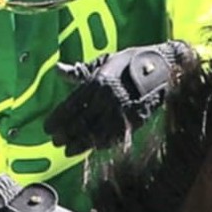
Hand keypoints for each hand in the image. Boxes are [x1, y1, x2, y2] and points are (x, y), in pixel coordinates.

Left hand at [44, 41, 196, 155]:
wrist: (164, 67)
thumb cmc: (130, 63)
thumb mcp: (104, 62)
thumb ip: (80, 71)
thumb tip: (57, 70)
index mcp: (98, 81)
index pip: (71, 105)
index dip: (58, 119)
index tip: (47, 128)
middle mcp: (107, 97)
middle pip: (81, 121)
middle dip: (66, 133)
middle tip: (55, 142)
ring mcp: (122, 110)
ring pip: (95, 132)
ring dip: (80, 143)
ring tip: (68, 150)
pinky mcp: (135, 120)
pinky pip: (114, 136)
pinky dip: (101, 144)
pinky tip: (91, 148)